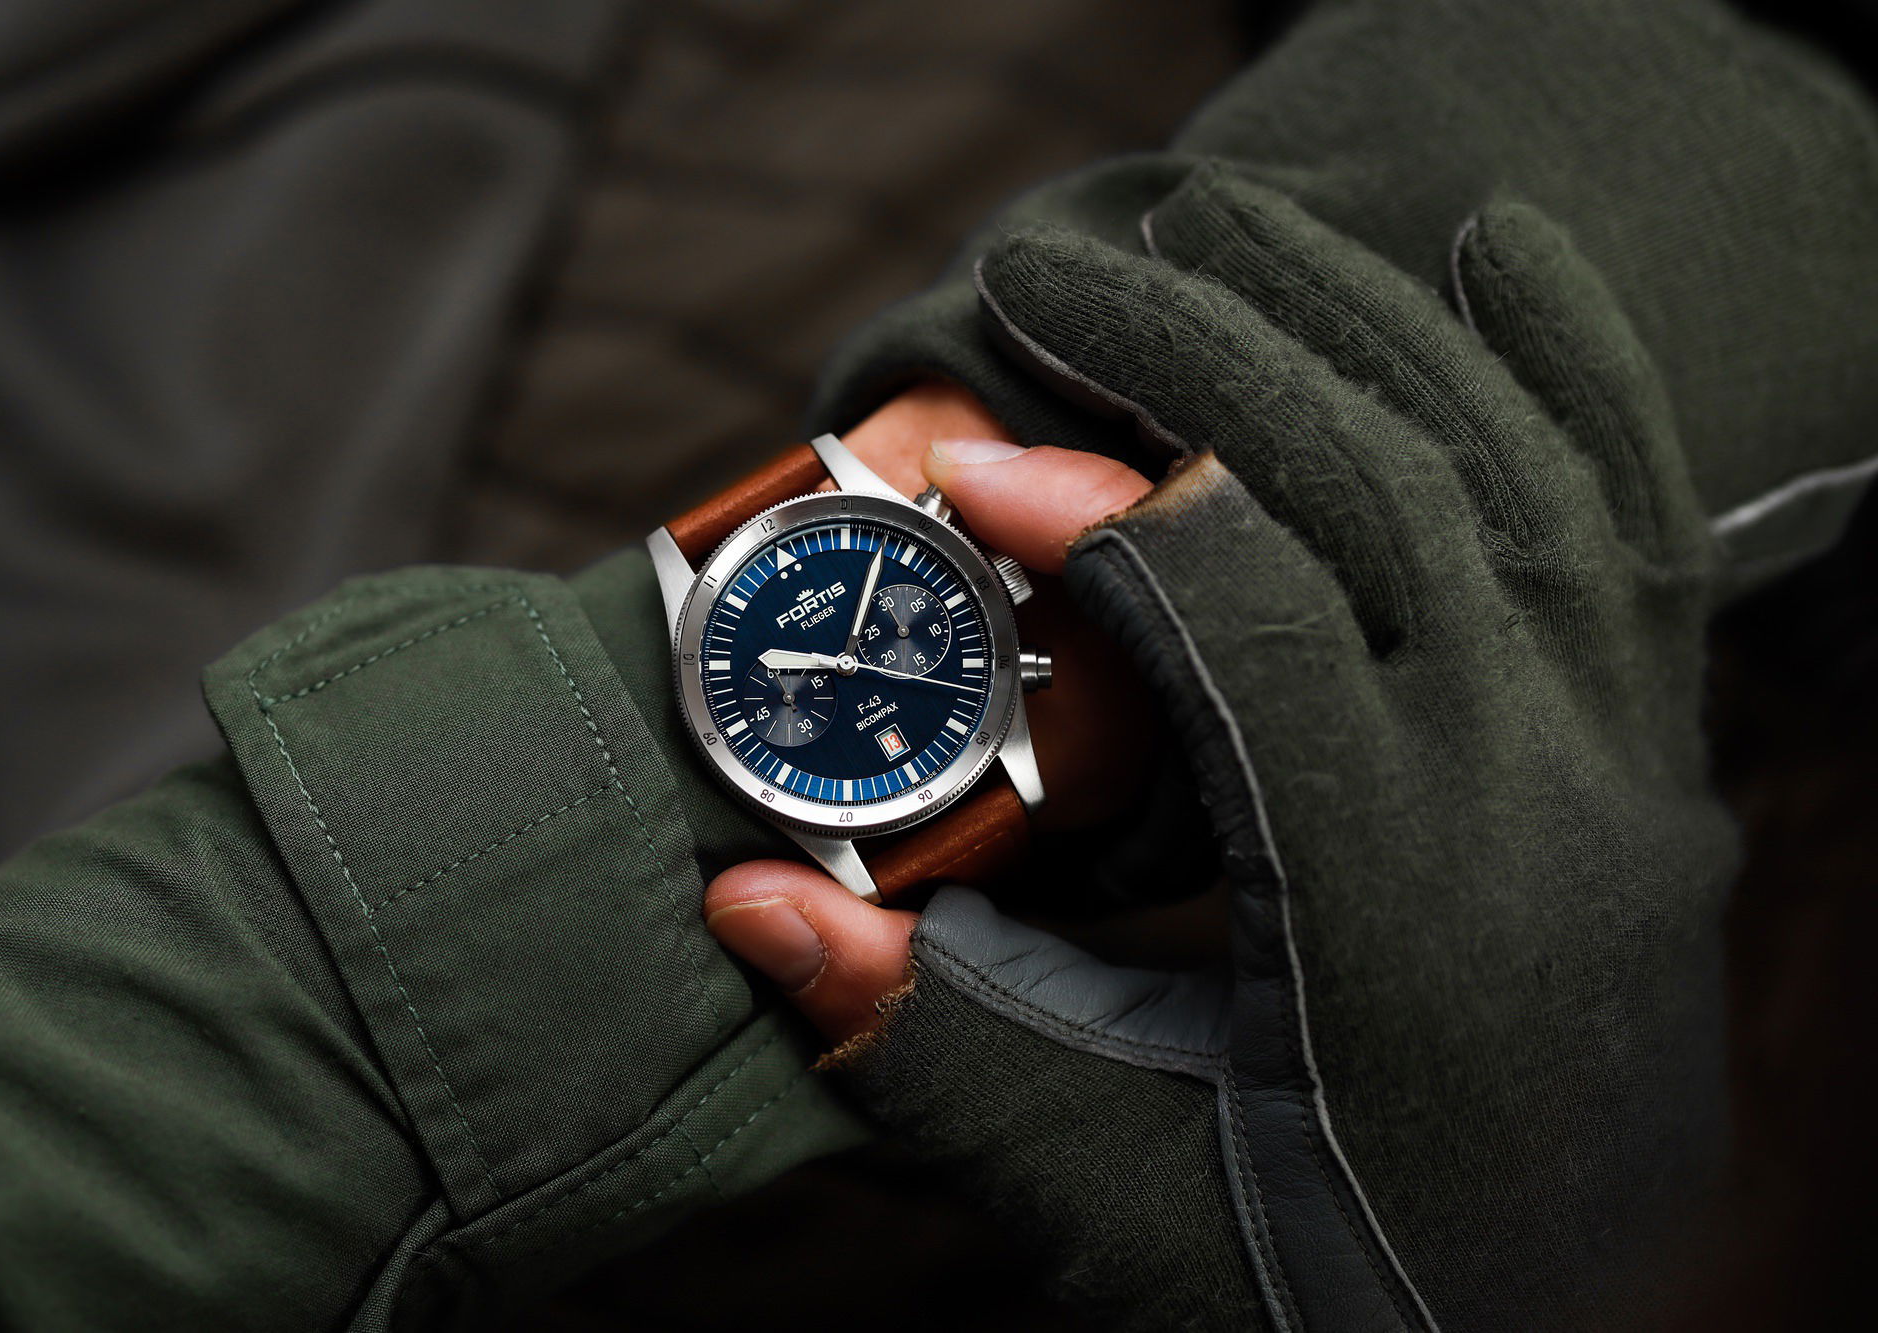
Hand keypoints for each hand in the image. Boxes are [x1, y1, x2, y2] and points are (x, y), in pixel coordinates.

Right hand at [713, 187, 1738, 1325]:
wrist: (1532, 1332)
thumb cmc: (1298, 1275)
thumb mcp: (1095, 1190)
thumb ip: (925, 1044)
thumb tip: (745, 900)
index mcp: (1402, 914)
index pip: (1257, 628)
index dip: (1103, 524)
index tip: (976, 467)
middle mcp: (1547, 806)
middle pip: (1383, 492)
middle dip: (1204, 357)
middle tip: (1055, 279)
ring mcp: (1624, 765)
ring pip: (1512, 468)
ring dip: (1352, 327)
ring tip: (1207, 239)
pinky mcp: (1646, 749)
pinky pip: (1635, 511)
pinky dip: (1571, 364)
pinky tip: (1489, 257)